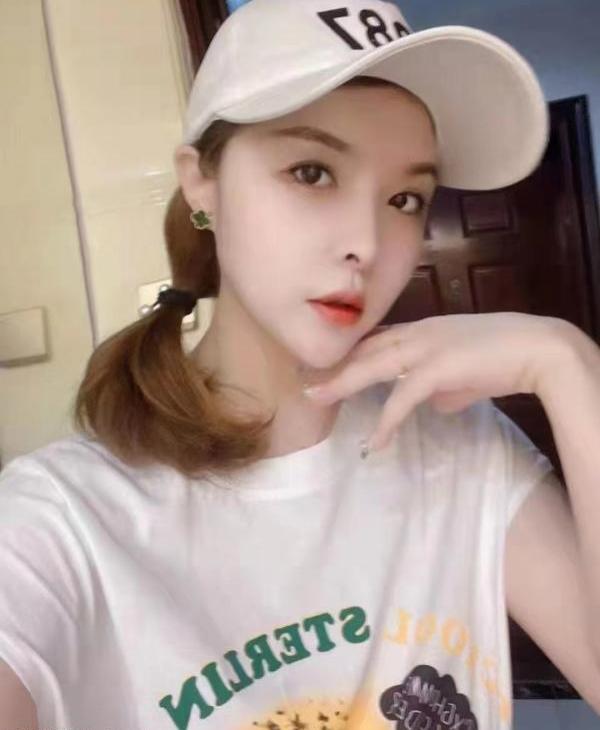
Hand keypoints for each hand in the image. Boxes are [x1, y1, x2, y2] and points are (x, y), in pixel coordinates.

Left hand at [304, 312, 568, 453]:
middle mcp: (417, 333)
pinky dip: (387, 422)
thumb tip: (432, 404)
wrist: (536, 348)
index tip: (322, 364)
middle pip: (364, 350)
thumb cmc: (502, 357)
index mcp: (420, 330)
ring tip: (314, 398)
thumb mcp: (463, 372)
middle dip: (331, 365)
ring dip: (341, 383)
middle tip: (302, 378)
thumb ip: (442, 386)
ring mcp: (425, 347)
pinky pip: (402, 398)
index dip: (347, 354)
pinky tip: (375, 443)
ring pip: (371, 366)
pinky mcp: (438, 368)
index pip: (375, 340)